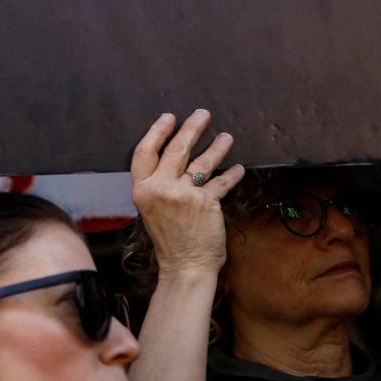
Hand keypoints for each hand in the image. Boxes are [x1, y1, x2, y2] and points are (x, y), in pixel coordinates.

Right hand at [130, 110, 242, 276]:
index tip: (169, 118)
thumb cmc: (169, 240)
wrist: (184, 265)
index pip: (144, 152)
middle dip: (190, 128)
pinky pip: (221, 182)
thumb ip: (158, 186)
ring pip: (201, 162)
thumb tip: (175, 162)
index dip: (156, 132)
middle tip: (202, 114)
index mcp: (141, 190)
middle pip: (175, 150)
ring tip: (226, 137)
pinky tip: (238, 168)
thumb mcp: (151, 209)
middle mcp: (160, 189)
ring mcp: (183, 194)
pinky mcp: (206, 202)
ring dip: (216, 147)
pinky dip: (231, 174)